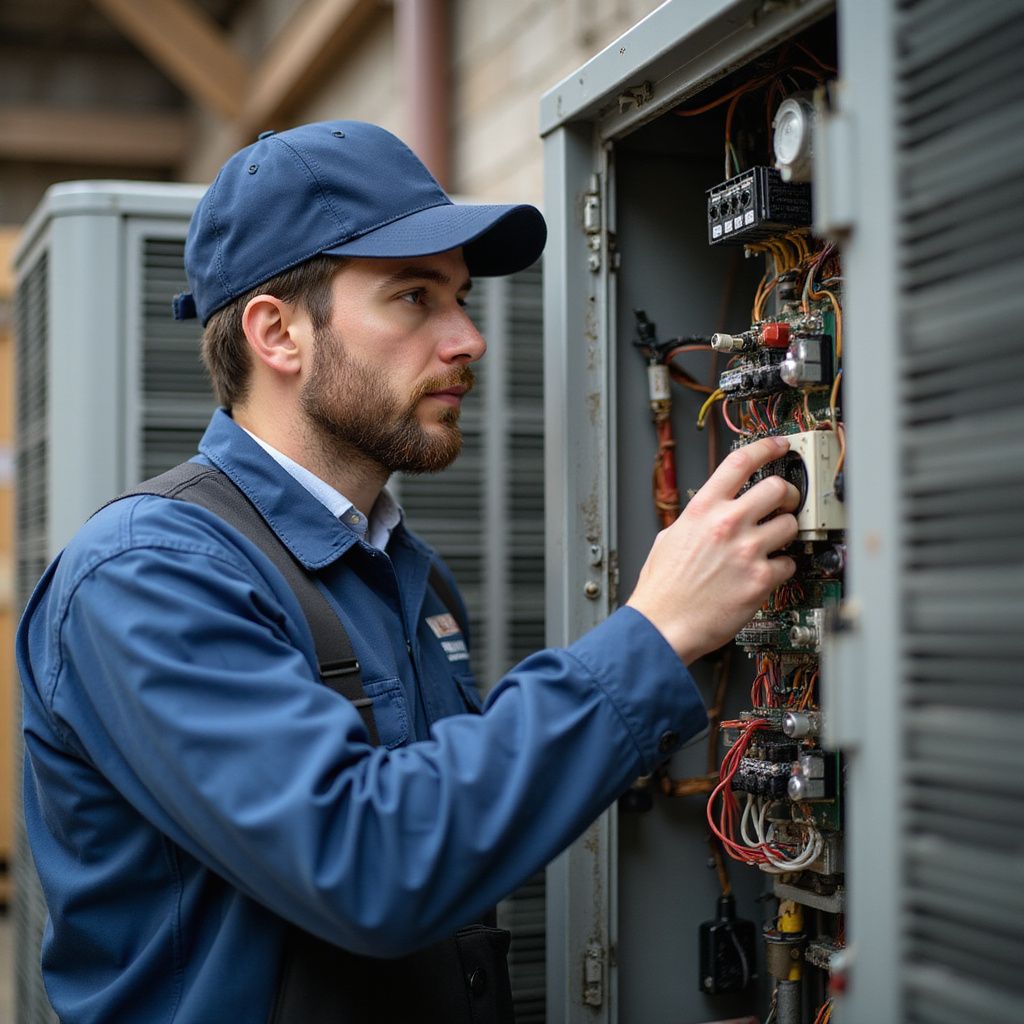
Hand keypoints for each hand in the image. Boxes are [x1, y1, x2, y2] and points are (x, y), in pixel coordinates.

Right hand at [626, 435, 799, 663]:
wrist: (663, 625)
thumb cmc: (662, 589)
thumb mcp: (669, 538)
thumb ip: (696, 519)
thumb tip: (711, 512)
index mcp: (702, 509)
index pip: (741, 462)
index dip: (767, 447)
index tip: (780, 445)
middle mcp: (727, 524)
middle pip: (778, 488)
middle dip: (787, 493)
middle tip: (786, 502)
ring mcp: (746, 551)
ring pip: (791, 524)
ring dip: (787, 531)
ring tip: (775, 542)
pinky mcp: (760, 580)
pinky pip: (788, 564)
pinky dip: (782, 568)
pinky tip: (766, 573)